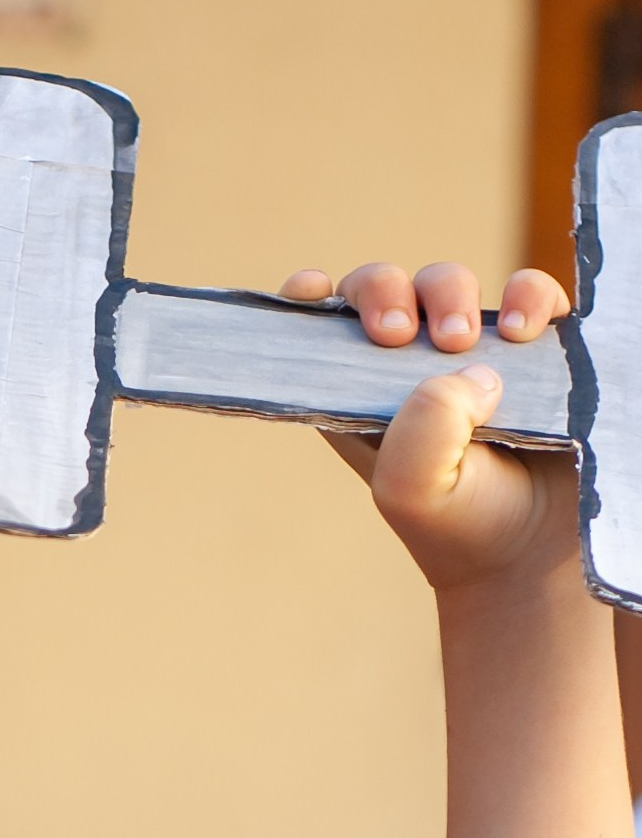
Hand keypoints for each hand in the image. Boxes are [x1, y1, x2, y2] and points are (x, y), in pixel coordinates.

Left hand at [279, 259, 577, 595]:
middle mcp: (405, 366)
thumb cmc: (457, 524)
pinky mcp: (532, 347)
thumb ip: (420, 427)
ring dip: (449, 294)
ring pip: (447, 282)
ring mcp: (470, 350)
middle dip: (384, 292)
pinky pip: (529, 293)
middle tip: (398, 334)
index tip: (309, 292)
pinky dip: (527, 297)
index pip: (319, 328)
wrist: (531, 555)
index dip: (305, 298)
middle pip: (382, 288)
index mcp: (356, 395)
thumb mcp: (411, 488)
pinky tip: (524, 333)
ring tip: (462, 343)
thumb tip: (469, 367)